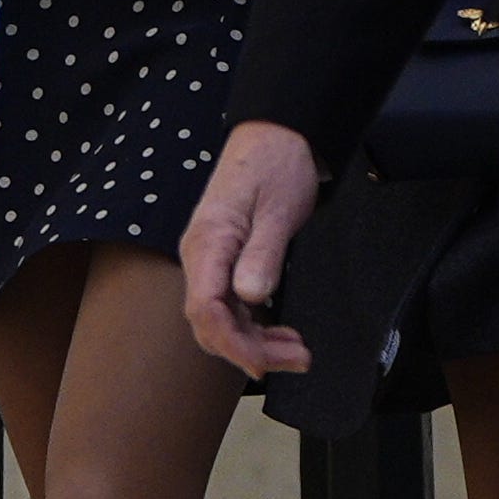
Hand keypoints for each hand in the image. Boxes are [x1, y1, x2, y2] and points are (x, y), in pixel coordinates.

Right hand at [178, 122, 324, 377]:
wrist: (276, 135)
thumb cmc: (277, 165)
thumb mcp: (279, 210)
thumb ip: (263, 255)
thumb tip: (251, 297)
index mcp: (209, 242)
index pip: (206, 309)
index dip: (233, 343)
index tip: (263, 364)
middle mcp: (201, 255)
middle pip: (210, 323)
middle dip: (250, 349)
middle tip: (297, 358)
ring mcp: (210, 259)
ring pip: (220, 319)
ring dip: (255, 341)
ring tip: (296, 352)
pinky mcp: (223, 261)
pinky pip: (230, 306)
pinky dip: (254, 326)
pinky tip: (279, 332)